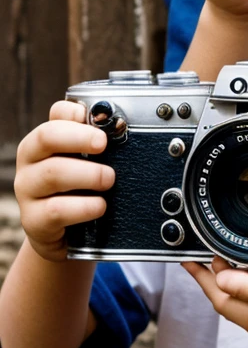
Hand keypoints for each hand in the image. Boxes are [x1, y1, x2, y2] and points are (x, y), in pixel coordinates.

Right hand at [14, 101, 112, 261]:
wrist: (65, 234)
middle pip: (47, 137)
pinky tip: (100, 206)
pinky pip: (57, 210)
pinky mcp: (33, 220)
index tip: (98, 119)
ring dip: (88, 174)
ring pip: (53, 173)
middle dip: (80, 137)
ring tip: (109, 179)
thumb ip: (95, 144)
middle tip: (103, 144)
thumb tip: (119, 126)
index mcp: (44, 140)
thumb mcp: (85, 163)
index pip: (56, 114)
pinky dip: (84, 206)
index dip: (75, 113)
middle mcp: (30, 161)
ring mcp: (28, 191)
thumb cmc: (79, 188)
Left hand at [183, 249, 247, 344]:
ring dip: (212, 285)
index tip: (202, 244)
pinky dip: (226, 289)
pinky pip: (239, 306)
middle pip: (223, 301)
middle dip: (203, 279)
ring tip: (199, 258)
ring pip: (228, 306)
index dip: (214, 267)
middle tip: (189, 251)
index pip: (235, 287)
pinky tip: (226, 270)